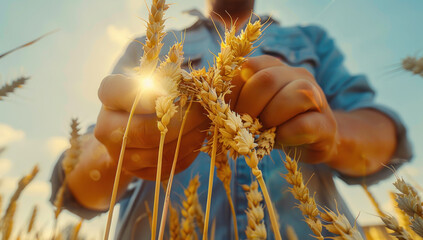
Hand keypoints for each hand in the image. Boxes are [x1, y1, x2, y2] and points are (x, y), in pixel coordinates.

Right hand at [94, 74, 208, 180]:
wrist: (134, 123)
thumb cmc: (150, 92)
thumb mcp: (154, 77)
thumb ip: (164, 78)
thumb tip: (190, 88)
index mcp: (108, 95)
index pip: (117, 91)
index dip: (145, 95)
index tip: (169, 95)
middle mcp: (105, 128)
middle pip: (147, 132)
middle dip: (183, 122)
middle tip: (202, 112)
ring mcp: (119, 155)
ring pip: (161, 153)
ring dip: (190, 138)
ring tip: (204, 124)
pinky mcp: (136, 172)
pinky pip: (168, 167)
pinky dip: (188, 153)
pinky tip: (197, 138)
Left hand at [228, 55, 338, 163]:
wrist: (312, 140)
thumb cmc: (274, 123)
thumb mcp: (252, 108)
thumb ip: (235, 101)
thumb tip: (211, 109)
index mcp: (272, 66)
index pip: (247, 67)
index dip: (233, 92)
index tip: (226, 113)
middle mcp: (295, 74)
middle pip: (268, 80)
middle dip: (249, 108)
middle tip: (243, 127)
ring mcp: (316, 95)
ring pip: (297, 95)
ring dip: (271, 119)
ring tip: (263, 133)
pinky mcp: (326, 123)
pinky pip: (306, 123)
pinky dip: (286, 134)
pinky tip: (279, 140)